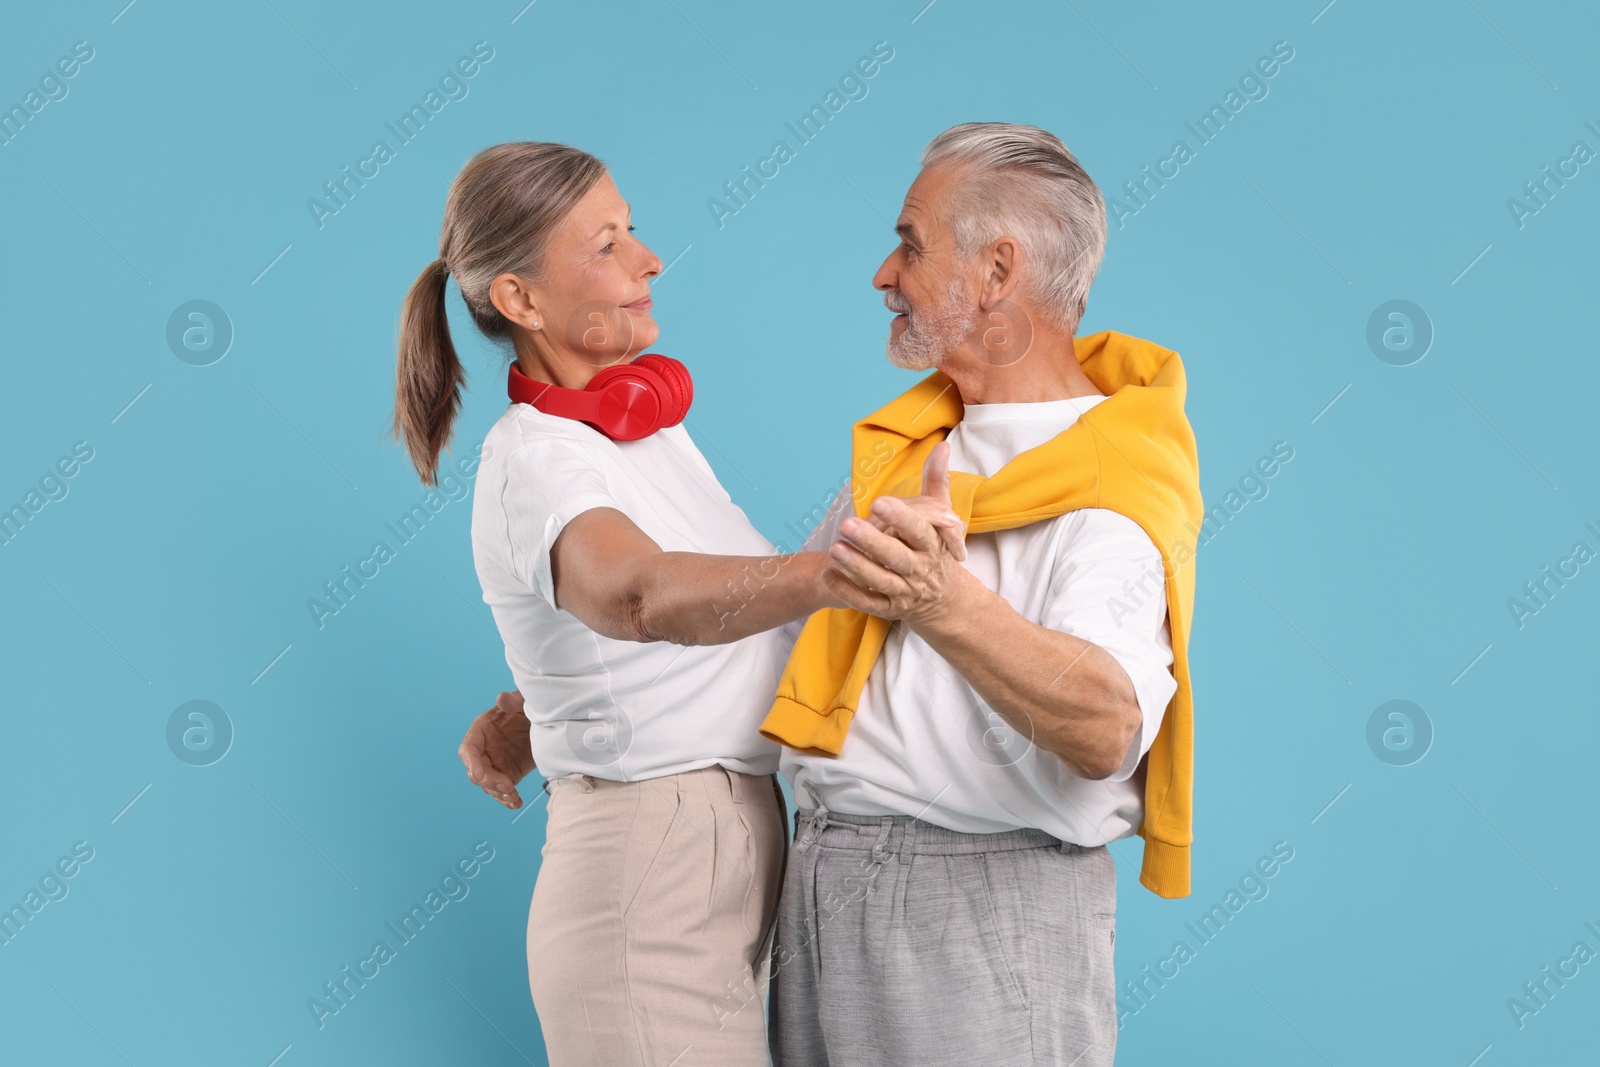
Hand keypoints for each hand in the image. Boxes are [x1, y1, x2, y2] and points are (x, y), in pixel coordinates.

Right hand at [459, 690, 537, 808]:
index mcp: (481, 730)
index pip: (469, 749)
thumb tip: (502, 698)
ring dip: (499, 794)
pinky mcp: (507, 774)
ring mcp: (494, 764)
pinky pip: (502, 791)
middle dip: (489, 782)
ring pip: (488, 785)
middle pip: (476, 772)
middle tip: (508, 787)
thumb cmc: (528, 707)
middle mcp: (484, 750)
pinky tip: (516, 803)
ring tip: (514, 797)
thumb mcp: (523, 702)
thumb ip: (513, 701)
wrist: (545, 720)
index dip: (472, 763)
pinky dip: (507, 799)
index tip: (479, 775)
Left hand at [826, 441, 969, 624]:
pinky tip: (828, 574)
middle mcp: (919, 570)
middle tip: (846, 525)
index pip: (918, 530)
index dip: (900, 517)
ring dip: (857, 566)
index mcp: (932, 545)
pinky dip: (847, 590)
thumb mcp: (940, 517)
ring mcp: (904, 591)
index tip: (879, 502)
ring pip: (879, 581)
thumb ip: (936, 482)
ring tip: (834, 549)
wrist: (943, 599)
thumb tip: (943, 445)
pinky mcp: (888, 608)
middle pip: (897, 557)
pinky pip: (867, 601)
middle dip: (872, 542)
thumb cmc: (935, 548)